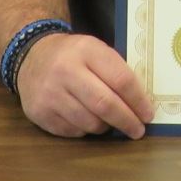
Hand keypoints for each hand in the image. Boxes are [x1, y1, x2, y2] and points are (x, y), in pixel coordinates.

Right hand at [15, 32, 153, 139]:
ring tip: (111, 123)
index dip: (138, 100)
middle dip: (127, 120)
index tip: (148, 114)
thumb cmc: (73, 55)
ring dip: (106, 127)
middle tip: (138, 130)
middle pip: (105, 104)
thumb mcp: (94, 50)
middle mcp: (66, 70)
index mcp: (87, 50)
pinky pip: (72, 131)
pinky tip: (88, 121)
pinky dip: (86, 130)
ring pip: (89, 122)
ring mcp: (51, 93)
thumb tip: (140, 103)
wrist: (32, 57)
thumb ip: (115, 70)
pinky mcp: (40, 112)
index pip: (121, 79)